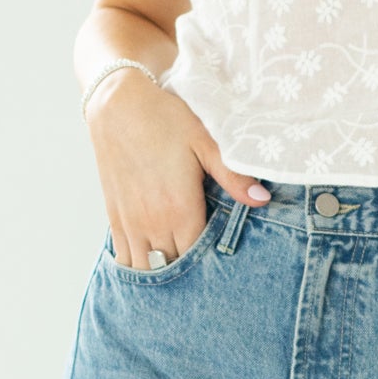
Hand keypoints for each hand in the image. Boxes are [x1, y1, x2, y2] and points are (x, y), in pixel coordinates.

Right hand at [86, 68, 269, 267]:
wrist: (117, 104)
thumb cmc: (166, 119)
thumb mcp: (204, 142)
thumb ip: (233, 176)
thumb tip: (263, 199)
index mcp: (179, 209)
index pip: (199, 257)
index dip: (213, 266)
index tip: (226, 265)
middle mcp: (152, 222)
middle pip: (174, 269)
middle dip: (191, 275)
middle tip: (208, 275)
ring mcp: (131, 222)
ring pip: (146, 269)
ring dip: (162, 274)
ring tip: (180, 275)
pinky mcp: (115, 216)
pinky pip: (123, 256)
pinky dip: (137, 267)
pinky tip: (151, 266)